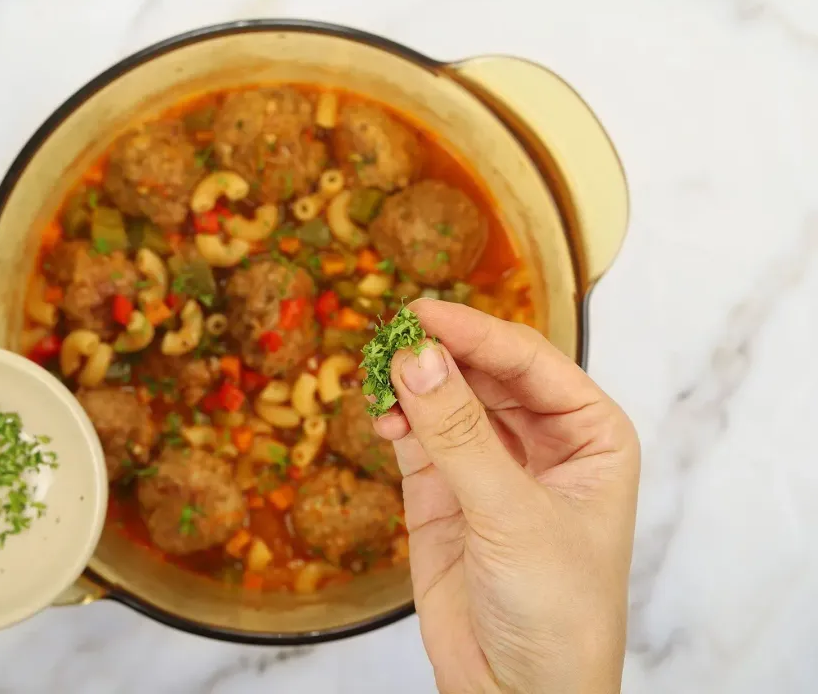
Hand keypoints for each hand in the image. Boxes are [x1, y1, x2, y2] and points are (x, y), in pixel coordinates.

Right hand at [374, 300, 638, 693]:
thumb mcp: (512, 515)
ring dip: (413, 385)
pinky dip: (397, 421)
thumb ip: (461, 434)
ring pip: (446, 399)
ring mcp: (490, 465)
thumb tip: (417, 356)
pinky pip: (418, 437)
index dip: (475, 332)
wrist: (518, 693)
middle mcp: (542, 441)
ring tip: (379, 379)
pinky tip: (382, 419)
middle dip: (440, 355)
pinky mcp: (444, 493)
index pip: (529, 360)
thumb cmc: (556, 611)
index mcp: (590, 435)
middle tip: (390, 339)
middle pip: (484, 372)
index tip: (421, 313)